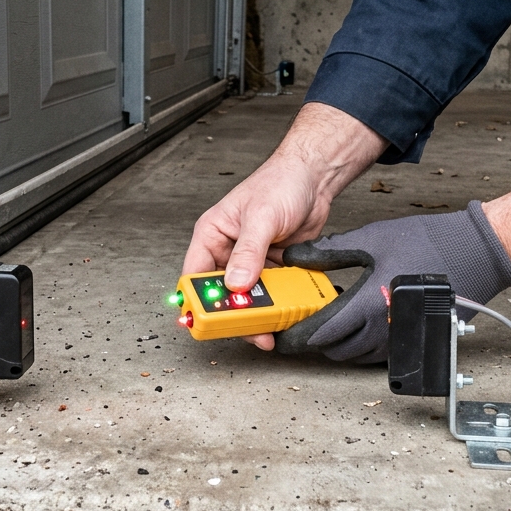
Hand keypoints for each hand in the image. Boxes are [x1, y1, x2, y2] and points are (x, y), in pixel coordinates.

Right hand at [182, 103, 386, 348]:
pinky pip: (270, 293)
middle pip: (220, 293)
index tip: (205, 320)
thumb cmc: (281, 183)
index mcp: (212, 235)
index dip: (197, 300)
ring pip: (246, 298)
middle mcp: (227, 251)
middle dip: (231, 313)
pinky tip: (283, 315)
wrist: (315, 180)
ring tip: (268, 330)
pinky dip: (276, 306)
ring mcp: (250, 262)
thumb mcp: (262, 217)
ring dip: (256, 314)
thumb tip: (236, 283)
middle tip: (245, 330)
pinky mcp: (272, 268)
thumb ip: (248, 252)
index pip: (195, 275)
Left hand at [276, 202, 510, 362]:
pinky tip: (361, 323)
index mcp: (368, 305)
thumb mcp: (371, 239)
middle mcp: (384, 330)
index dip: (297, 337)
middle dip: (316, 341)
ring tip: (332, 320)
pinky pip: (378, 354)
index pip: (321, 333)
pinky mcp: (414, 341)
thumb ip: (328, 252)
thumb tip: (296, 257)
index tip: (282, 335)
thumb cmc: (427, 242)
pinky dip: (362, 344)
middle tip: (305, 324)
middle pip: (336, 350)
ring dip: (339, 343)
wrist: (474, 252)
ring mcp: (401, 339)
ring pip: (357, 355)